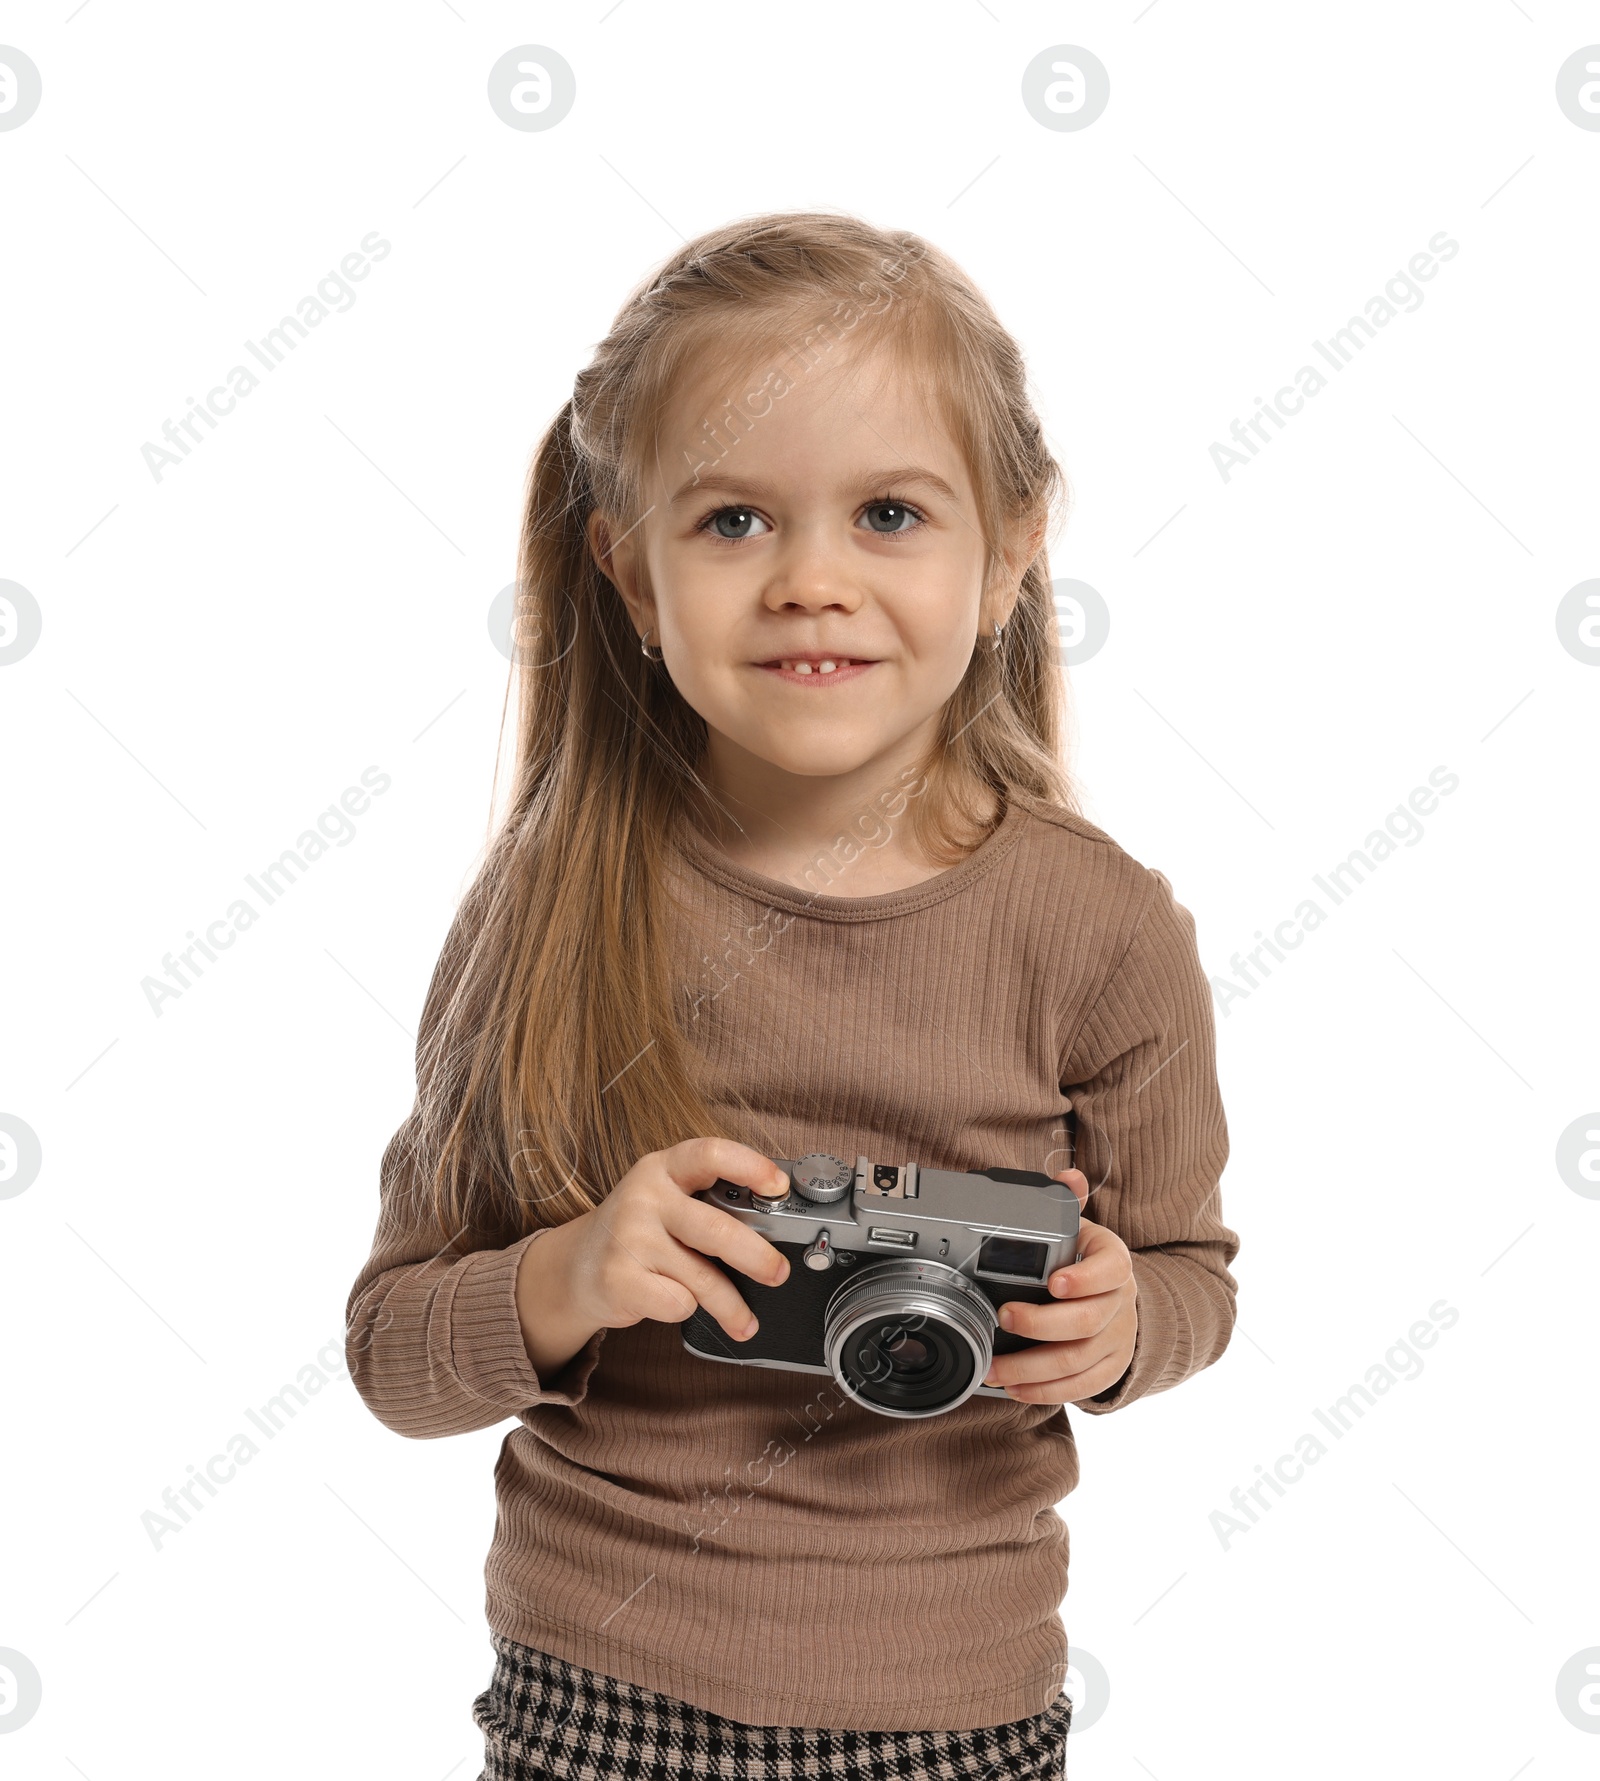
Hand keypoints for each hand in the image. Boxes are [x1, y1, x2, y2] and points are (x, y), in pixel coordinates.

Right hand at [559, 1137, 792, 1343]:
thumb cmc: (639, 1232)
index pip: (710, 1154)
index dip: (750, 1166)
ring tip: (745, 1322)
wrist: (575, 1267)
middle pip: (716, 1228)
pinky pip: (678, 1303)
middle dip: (757, 1257)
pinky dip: (687, 1310)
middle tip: (778, 1272)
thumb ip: (709, 1205)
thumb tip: (774, 1230)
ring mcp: (629, 1237)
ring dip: (731, 1305)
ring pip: (702, 1278)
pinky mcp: (618, 1278)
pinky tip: (677, 1303)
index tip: (778, 1186)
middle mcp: (644, 1196)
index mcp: (663, 1168)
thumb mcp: (667, 1201)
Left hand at [981, 1167, 1137, 1405]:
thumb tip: (1068, 1176)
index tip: (1053, 1282)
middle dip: (1041, 1324)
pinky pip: (1083, 1386)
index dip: (1084, 1278)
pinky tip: (1017, 1388)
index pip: (1109, 1268)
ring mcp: (1118, 1337)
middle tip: (1004, 1318)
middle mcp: (1120, 1301)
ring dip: (1033, 1368)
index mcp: (1113, 1261)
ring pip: (1080, 1359)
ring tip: (995, 1367)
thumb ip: (1069, 1203)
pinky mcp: (1110, 1367)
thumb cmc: (1085, 1260)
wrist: (1117, 1296)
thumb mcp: (1080, 1228)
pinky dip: (1048, 1391)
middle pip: (1087, 1320)